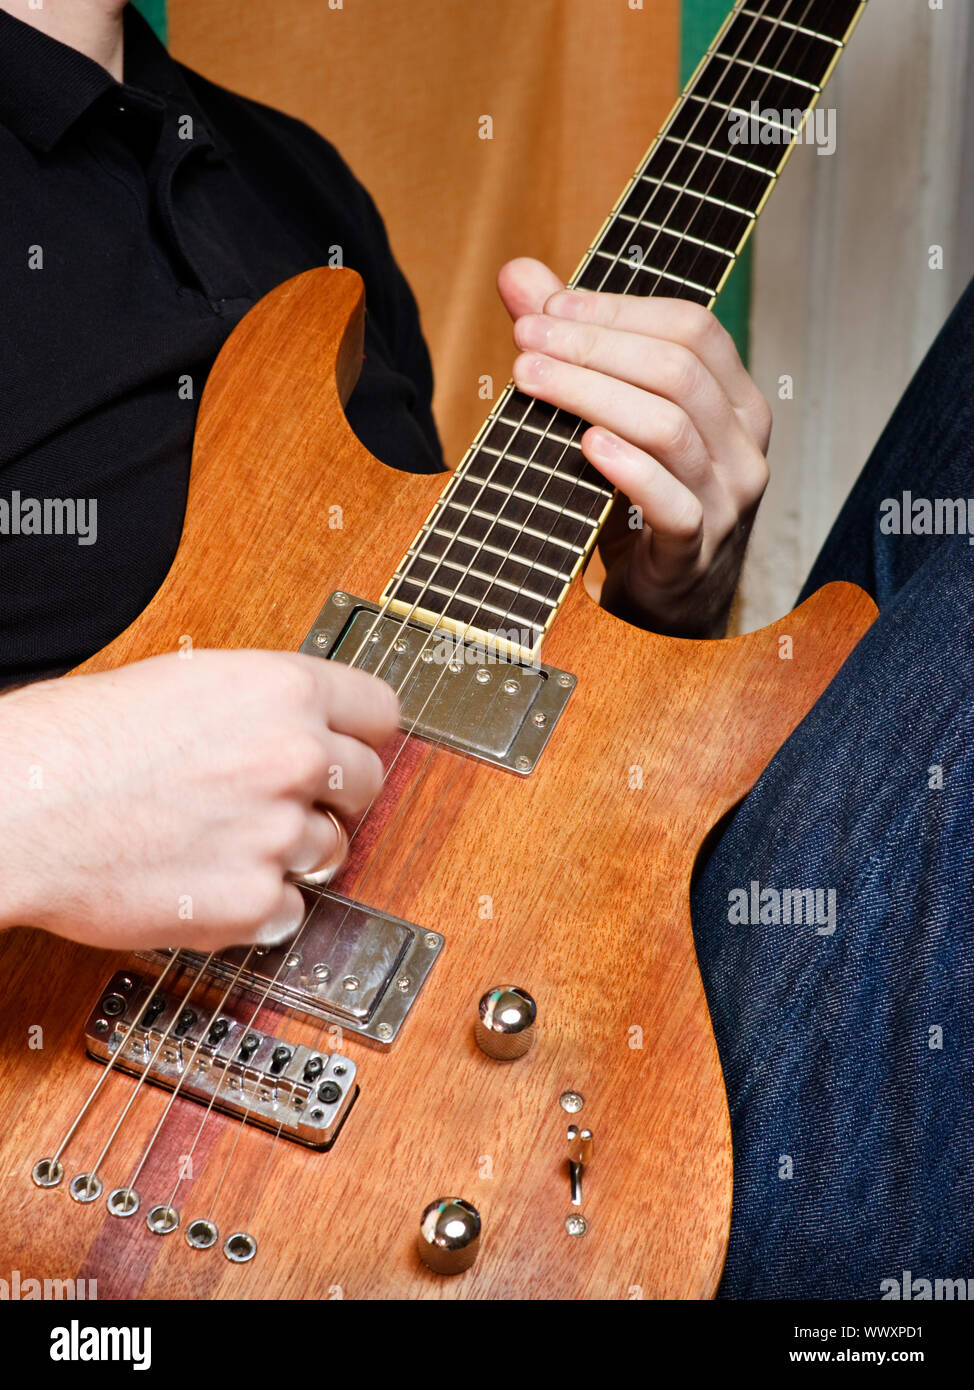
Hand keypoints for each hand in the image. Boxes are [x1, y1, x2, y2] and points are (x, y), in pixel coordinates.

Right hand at [0, 651, 397, 950]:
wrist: (21, 809)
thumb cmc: (72, 744)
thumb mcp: (183, 683)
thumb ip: (256, 707)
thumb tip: (291, 726)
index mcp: (281, 690)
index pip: (380, 710)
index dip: (364, 732)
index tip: (356, 747)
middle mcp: (294, 757)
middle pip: (369, 783)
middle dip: (336, 796)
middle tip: (290, 803)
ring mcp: (279, 833)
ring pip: (332, 851)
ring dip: (294, 854)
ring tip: (228, 844)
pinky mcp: (254, 902)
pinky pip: (290, 912)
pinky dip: (258, 907)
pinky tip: (208, 884)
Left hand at [498, 257, 771, 636]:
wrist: (667, 603)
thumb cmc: (639, 502)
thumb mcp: (610, 419)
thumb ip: (572, 347)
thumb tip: (518, 276)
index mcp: (734, 400)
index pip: (692, 328)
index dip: (617, 310)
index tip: (546, 308)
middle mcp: (744, 444)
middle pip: (677, 371)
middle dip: (592, 347)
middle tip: (524, 342)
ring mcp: (729, 499)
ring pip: (669, 428)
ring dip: (592, 396)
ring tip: (531, 381)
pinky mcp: (698, 550)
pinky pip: (673, 504)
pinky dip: (627, 470)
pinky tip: (585, 445)